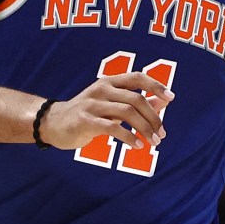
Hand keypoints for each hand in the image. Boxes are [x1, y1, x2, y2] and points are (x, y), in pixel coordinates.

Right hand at [40, 72, 172, 149]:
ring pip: (127, 113)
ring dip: (145, 129)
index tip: (171, 98)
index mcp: (109, 82)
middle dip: (153, 117)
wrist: (52, 123)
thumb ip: (135, 101)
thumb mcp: (111, 104)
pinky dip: (128, 137)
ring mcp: (92, 104)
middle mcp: (101, 89)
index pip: (137, 77)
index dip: (155, 85)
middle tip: (162, 134)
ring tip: (154, 142)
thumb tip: (163, 100)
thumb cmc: (87, 113)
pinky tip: (137, 146)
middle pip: (135, 99)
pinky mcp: (85, 121)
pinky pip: (112, 128)